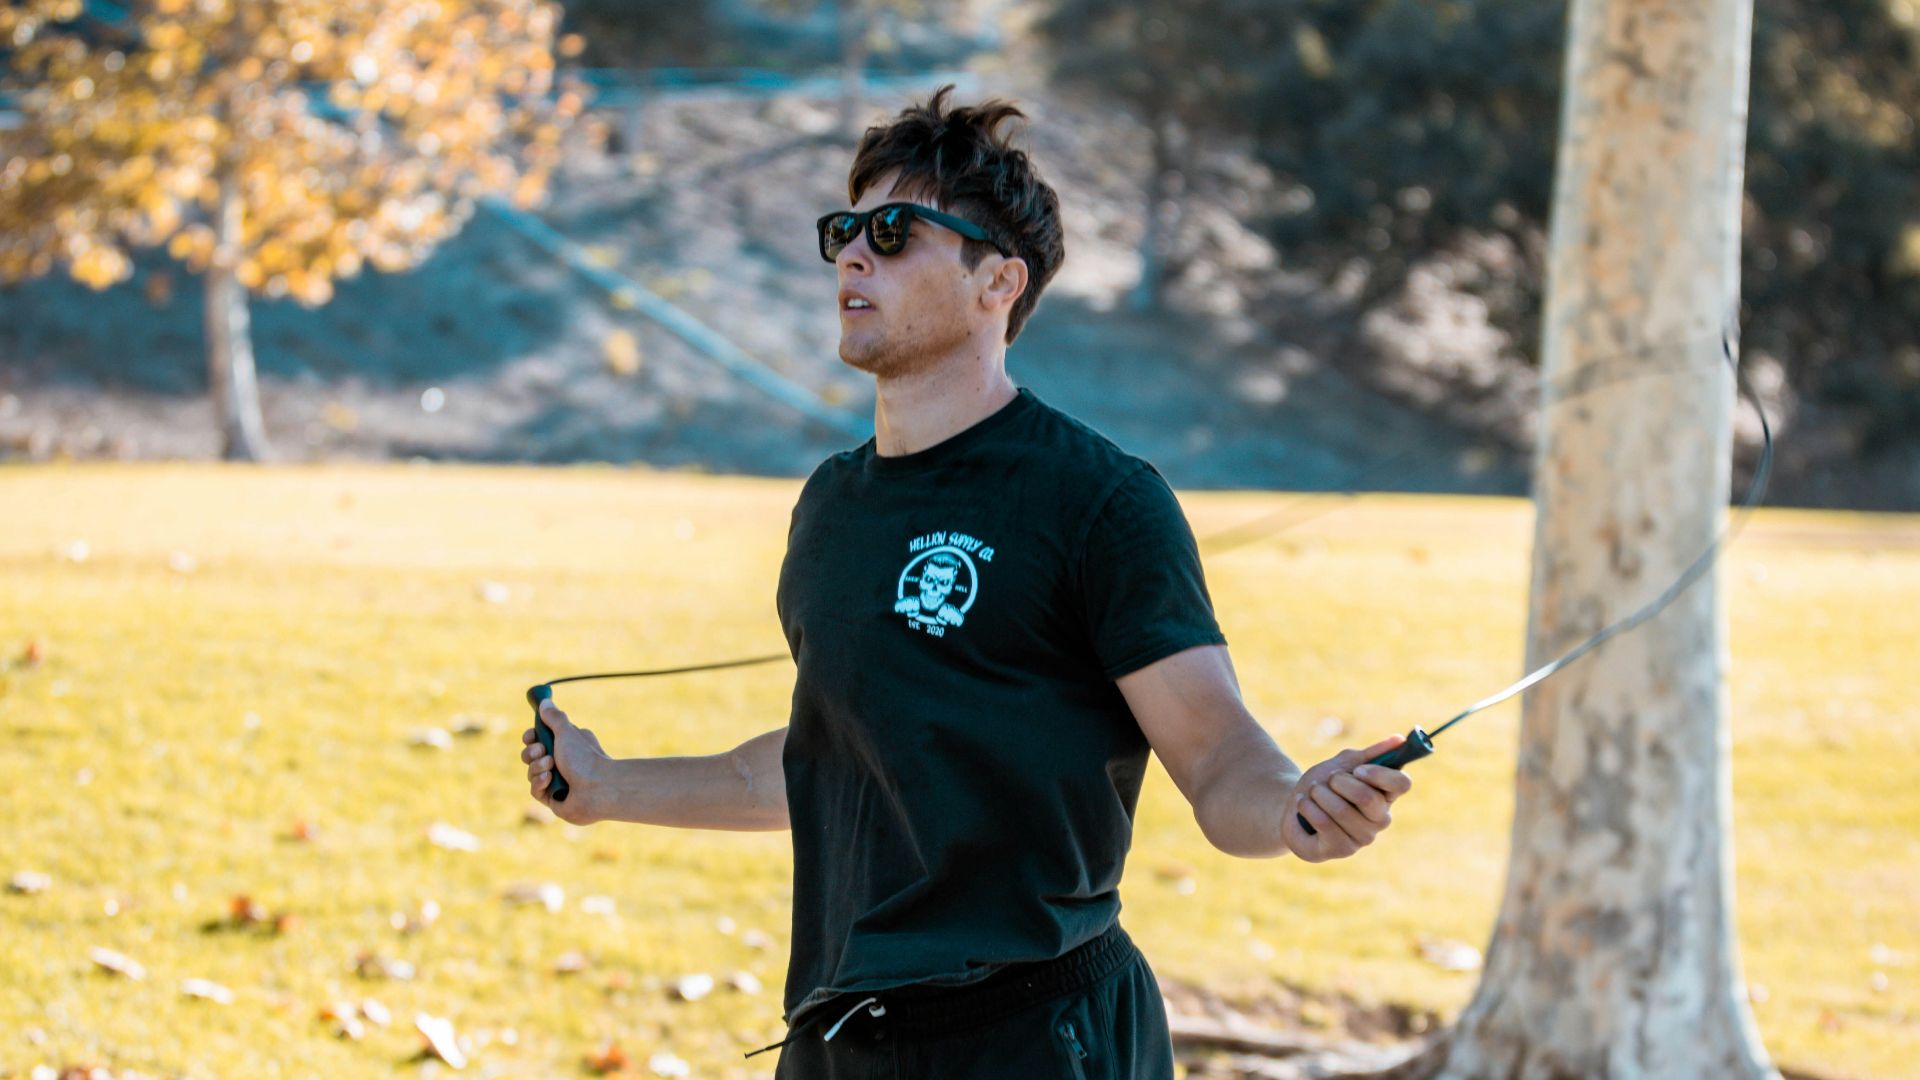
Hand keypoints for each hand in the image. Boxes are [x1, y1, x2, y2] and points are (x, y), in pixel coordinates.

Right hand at [520, 700, 609, 824]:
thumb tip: (545, 703)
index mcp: (568, 745)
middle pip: (531, 756)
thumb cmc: (585, 758)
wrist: (599, 788)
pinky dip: (539, 783)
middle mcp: (562, 763)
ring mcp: (557, 782)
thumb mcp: (567, 732)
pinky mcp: (554, 800)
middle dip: (532, 752)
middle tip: (542, 750)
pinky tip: (549, 781)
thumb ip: (554, 718)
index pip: (540, 739)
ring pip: (531, 773)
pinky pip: (535, 790)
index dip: (532, 737)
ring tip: (551, 767)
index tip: (530, 735)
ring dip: (537, 767)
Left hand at [1282, 734, 1413, 861]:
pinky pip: (1324, 823)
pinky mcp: (1341, 849)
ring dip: (1319, 794)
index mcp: (1386, 795)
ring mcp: (1362, 837)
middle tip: (1327, 780)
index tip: (1357, 769)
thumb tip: (1399, 739)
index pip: (1402, 783)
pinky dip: (1308, 807)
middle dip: (1338, 782)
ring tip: (1313, 793)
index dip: (1379, 774)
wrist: (1295, 804)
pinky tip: (1304, 805)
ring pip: (1341, 810)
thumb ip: (1371, 754)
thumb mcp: (1343, 763)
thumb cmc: (1324, 784)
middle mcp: (1380, 819)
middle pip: (1367, 797)